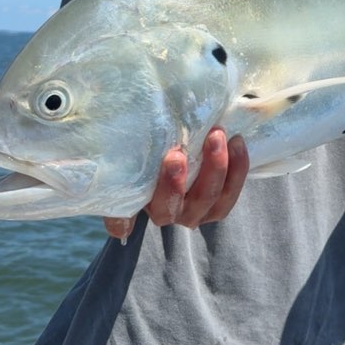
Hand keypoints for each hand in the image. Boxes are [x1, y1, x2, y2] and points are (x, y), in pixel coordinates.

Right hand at [104, 129, 248, 240]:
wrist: (189, 140)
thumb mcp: (136, 142)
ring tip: (217, 136)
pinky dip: (237, 169)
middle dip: (174, 184)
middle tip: (177, 153)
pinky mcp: (219, 205)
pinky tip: (237, 143)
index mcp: (136, 201)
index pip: (122, 218)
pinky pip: (230, 194)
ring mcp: (194, 212)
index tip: (134, 186)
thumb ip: (127, 145)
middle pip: (169, 209)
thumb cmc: (153, 141)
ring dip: (213, 169)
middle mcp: (165, 212)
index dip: (123, 215)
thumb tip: (107, 127)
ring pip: (206, 201)